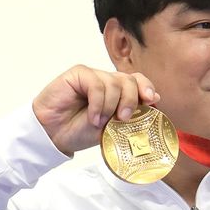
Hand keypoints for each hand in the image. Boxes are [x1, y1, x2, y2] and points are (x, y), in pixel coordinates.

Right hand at [32, 67, 160, 156]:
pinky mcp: (78, 74)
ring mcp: (93, 76)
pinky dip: (97, 103)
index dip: (146, 88)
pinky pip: (96, 84)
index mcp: (118, 93)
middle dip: (130, 99)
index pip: (138, 81)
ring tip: (99, 122)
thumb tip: (155, 100)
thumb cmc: (80, 132)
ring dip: (109, 106)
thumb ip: (130, 116)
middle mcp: (107, 82)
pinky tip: (92, 117)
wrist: (54, 134)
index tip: (151, 101)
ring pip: (114, 82)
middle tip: (123, 118)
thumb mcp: (112, 128)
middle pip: (129, 80)